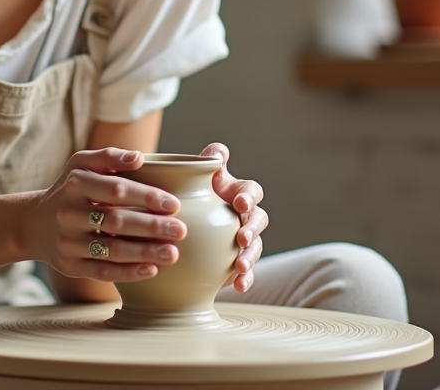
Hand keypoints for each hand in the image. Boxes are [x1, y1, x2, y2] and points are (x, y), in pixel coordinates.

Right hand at [25, 148, 186, 282]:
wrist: (34, 223)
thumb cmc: (70, 189)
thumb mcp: (81, 164)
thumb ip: (109, 157)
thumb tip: (139, 157)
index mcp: (76, 183)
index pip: (116, 189)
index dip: (147, 197)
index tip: (174, 204)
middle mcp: (68, 213)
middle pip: (116, 221)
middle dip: (152, 226)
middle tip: (181, 231)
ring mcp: (68, 242)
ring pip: (112, 249)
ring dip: (145, 252)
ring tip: (173, 254)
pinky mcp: (69, 265)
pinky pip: (102, 271)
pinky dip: (129, 272)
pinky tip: (152, 270)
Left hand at [200, 143, 266, 292]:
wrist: (181, 227)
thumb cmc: (190, 196)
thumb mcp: (195, 180)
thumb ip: (206, 165)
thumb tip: (216, 153)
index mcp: (237, 193)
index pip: (251, 191)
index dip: (249, 196)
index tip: (239, 203)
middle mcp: (245, 216)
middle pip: (258, 219)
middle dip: (252, 228)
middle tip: (241, 238)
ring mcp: (243, 239)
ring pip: (255, 247)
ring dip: (250, 256)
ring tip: (240, 266)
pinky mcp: (237, 261)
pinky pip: (247, 271)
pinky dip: (245, 279)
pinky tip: (239, 286)